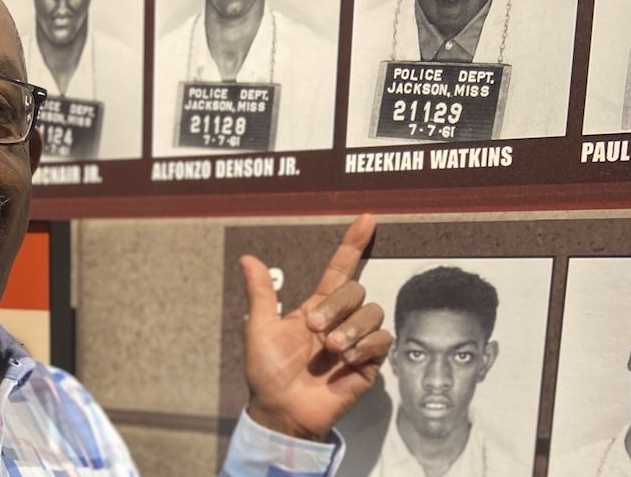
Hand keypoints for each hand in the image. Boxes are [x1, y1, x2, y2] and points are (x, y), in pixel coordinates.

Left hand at [240, 214, 390, 440]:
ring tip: (331, 349)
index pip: (340, 268)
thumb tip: (248, 258)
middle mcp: (339, 320)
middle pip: (356, 290)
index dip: (353, 244)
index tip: (366, 219)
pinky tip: (347, 359)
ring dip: (351, 327)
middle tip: (315, 330)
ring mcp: (355, 341)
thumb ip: (260, 293)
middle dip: (337, 306)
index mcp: (316, 308)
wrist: (281, 410)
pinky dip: (365, 345)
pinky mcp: (368, 364)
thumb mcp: (259, 328)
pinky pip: (382, 340)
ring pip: (372, 312)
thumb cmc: (267, 372)